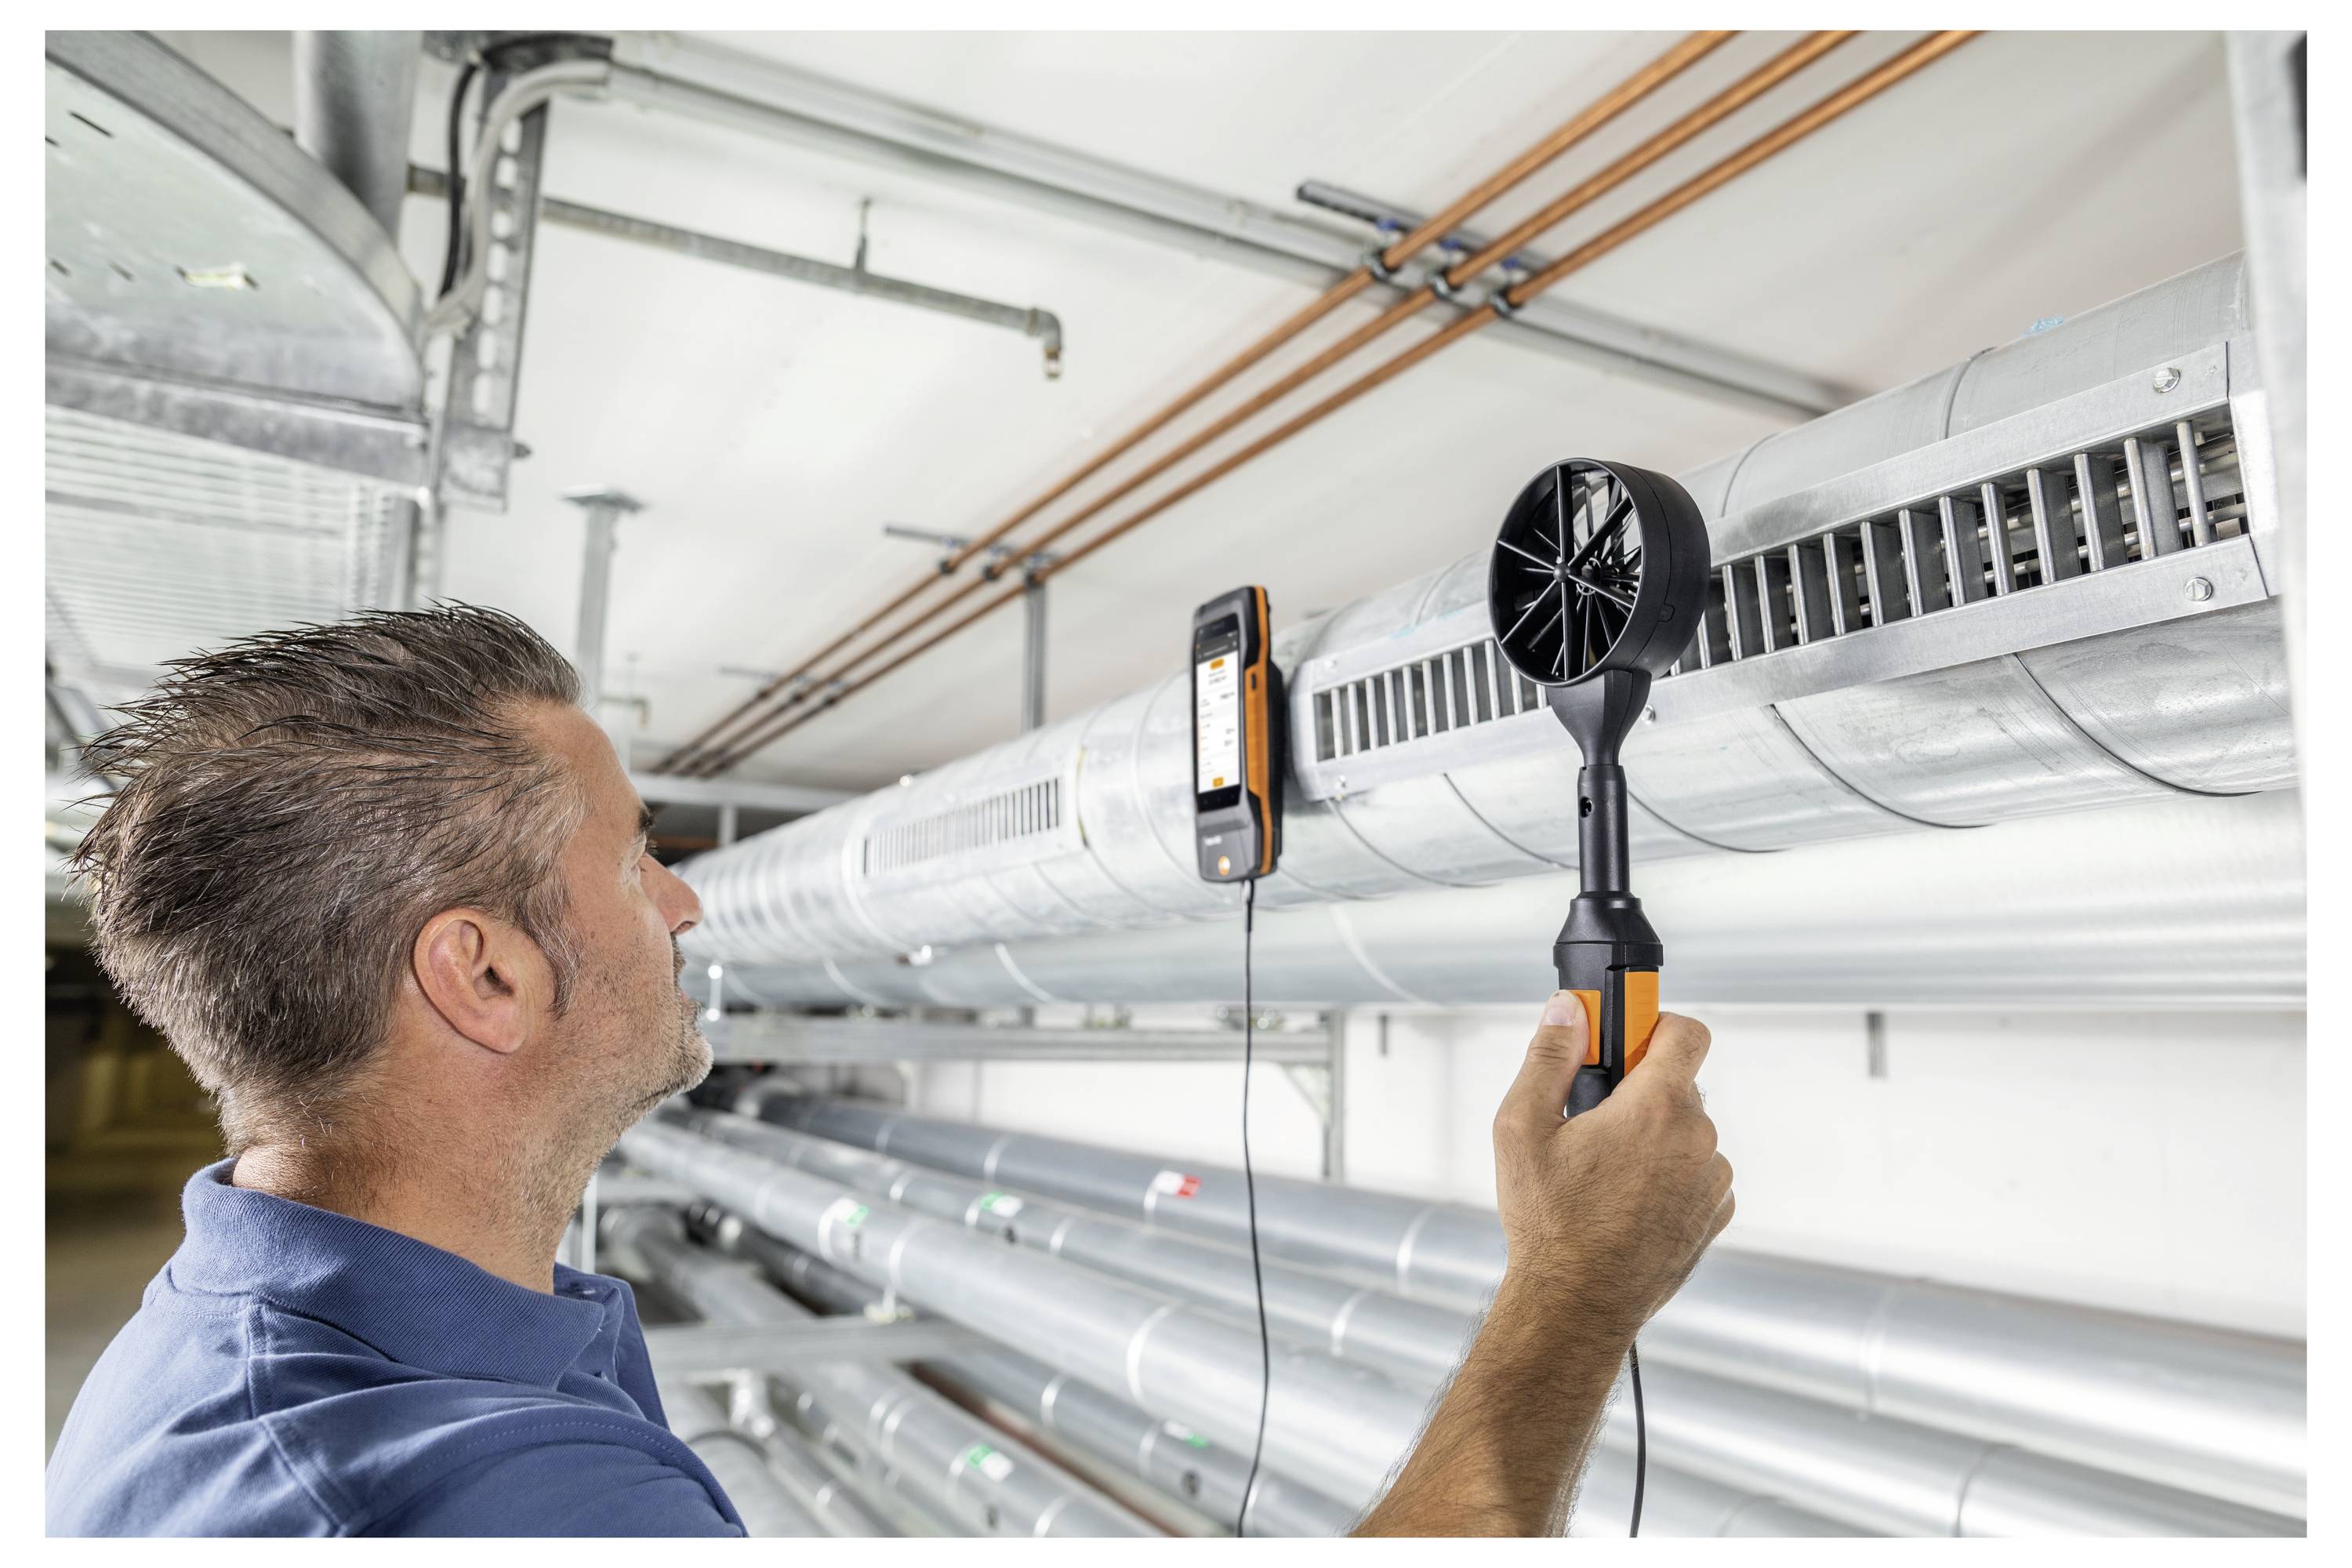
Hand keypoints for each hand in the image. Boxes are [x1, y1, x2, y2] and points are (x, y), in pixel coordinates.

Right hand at [1490, 992, 1732, 1336]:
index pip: (1686, 1032)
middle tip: (1593, 1120)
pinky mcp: (1715, 1215)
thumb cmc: (1548, 1223)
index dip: (1655, 1023)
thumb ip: (1548, 1057)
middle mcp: (1697, 1140)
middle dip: (1639, 1090)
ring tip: (1605, 1173)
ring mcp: (1712, 1181)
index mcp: (1655, 1109)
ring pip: (1687, 1131)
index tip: (1626, 1038)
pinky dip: (1668, 1175)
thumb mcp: (1522, 1127)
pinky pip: (1696, 1172)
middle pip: (1678, 1084)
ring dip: (1654, 1137)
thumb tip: (1569, 1011)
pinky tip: (1626, 1201)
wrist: (1577, 1305)